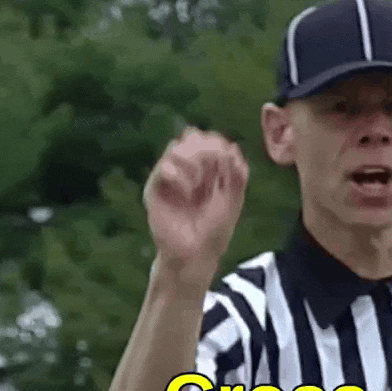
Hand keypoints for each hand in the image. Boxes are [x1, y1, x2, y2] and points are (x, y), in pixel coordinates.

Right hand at [143, 127, 248, 286]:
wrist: (197, 254)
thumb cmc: (216, 229)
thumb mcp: (233, 199)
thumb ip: (236, 174)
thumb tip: (233, 147)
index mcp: (207, 170)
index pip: (209, 139)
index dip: (219, 143)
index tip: (229, 161)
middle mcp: (187, 169)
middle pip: (191, 136)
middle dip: (206, 149)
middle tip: (215, 171)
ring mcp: (170, 178)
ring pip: (176, 146)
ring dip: (193, 161)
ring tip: (201, 182)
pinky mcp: (155, 189)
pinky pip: (164, 168)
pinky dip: (181, 176)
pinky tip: (189, 193)